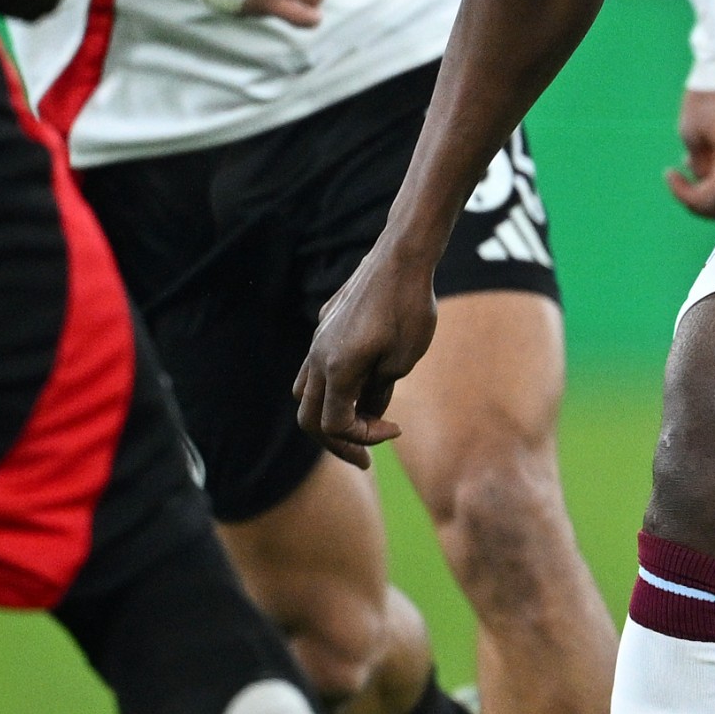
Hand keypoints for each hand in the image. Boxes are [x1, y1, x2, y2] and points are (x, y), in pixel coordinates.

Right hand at [293, 245, 437, 467]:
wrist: (402, 257)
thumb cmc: (409, 309)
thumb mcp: (402, 360)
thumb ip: (379, 392)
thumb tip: (367, 413)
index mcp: (336, 370)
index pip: (333, 426)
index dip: (363, 438)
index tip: (395, 430)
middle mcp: (318, 356)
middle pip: (309, 418)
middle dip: (338, 441)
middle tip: (365, 456)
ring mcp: (318, 339)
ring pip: (305, 392)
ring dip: (329, 414)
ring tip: (360, 424)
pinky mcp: (326, 324)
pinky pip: (317, 366)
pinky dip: (333, 387)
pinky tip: (363, 383)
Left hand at [667, 88, 714, 219]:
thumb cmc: (709, 97)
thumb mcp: (691, 135)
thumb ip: (698, 167)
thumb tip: (703, 180)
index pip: (709, 200)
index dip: (683, 194)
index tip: (668, 173)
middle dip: (701, 200)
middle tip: (681, 183)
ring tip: (692, 166)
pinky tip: (711, 157)